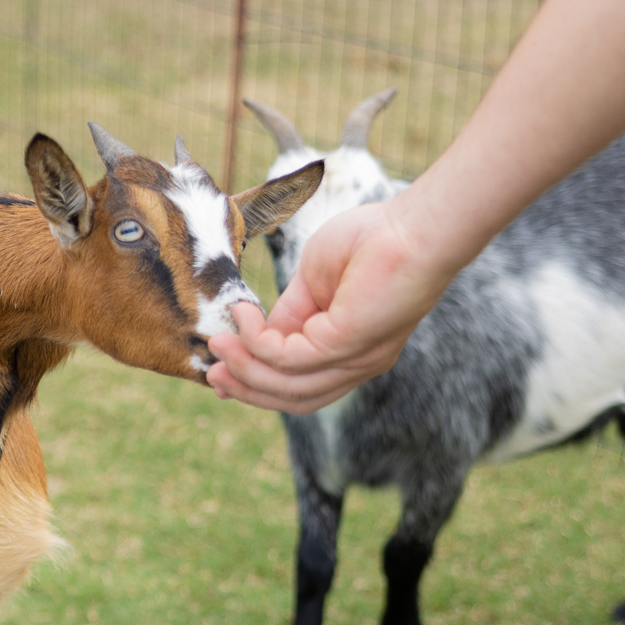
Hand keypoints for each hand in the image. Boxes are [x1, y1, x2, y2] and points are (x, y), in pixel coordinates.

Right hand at [205, 200, 456, 412]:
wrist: (412, 226)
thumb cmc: (371, 241)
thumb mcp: (313, 283)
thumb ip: (287, 314)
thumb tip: (257, 335)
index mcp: (351, 352)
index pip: (301, 385)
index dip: (257, 382)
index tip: (220, 368)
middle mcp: (357, 365)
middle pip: (294, 398)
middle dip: (248, 389)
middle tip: (212, 375)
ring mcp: (355, 359)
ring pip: (289, 386)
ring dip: (245, 371)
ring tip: (216, 347)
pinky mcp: (347, 344)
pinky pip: (288, 356)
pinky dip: (257, 342)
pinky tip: (244, 318)